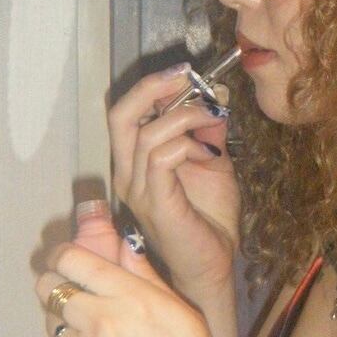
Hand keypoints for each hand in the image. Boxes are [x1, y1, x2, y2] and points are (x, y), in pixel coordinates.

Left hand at [37, 236, 231, 336]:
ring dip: (73, 332)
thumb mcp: (185, 317)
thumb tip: (124, 246)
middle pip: (49, 288)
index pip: (73, 259)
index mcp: (131, 299)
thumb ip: (148, 278)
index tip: (66, 260)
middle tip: (76, 300)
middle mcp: (99, 322)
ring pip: (56, 328)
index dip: (63, 255)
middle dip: (58, 288)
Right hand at [109, 66, 240, 302]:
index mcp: (135, 162)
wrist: (213, 265)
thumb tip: (217, 96)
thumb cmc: (209, 219)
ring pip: (146, 135)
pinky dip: (186, 145)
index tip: (185, 72)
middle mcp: (127, 174)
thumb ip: (209, 131)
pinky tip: (209, 152)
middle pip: (120, 117)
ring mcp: (137, 190)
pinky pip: (161, 160)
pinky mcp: (155, 204)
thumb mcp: (213, 163)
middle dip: (152, 88)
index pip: (126, 113)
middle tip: (185, 76)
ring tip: (213, 119)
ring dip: (184, 117)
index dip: (152, 87)